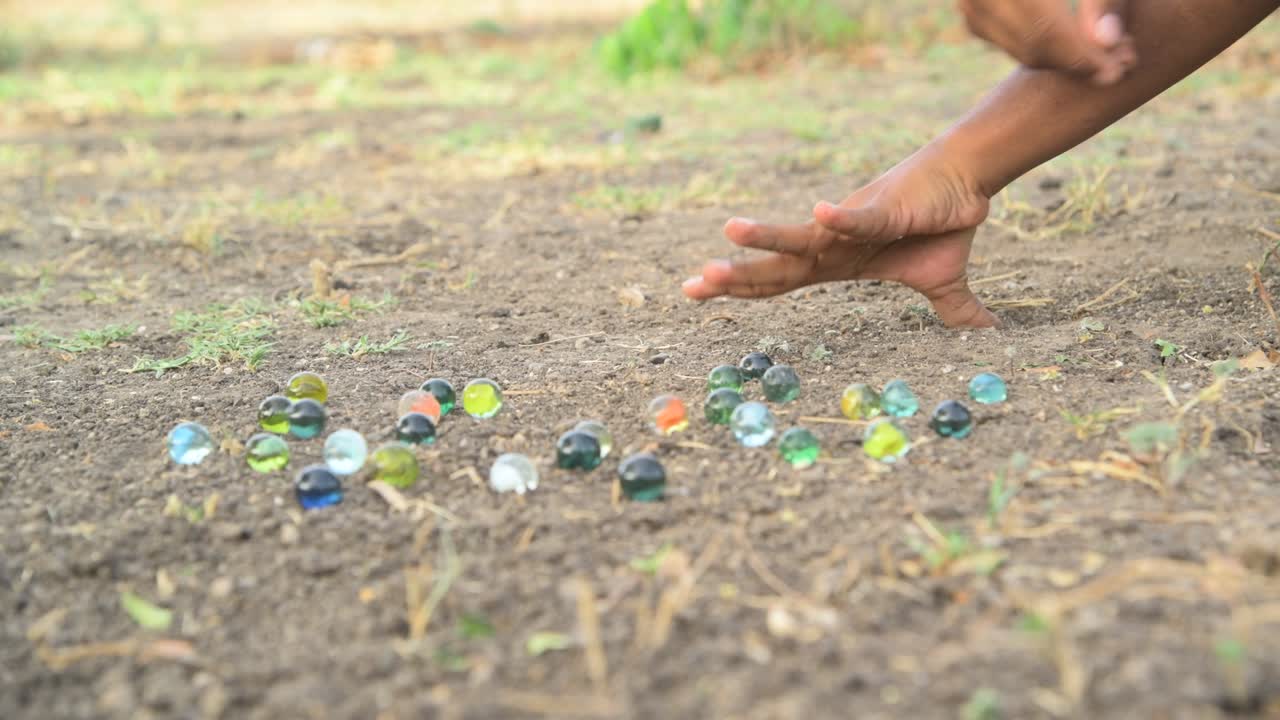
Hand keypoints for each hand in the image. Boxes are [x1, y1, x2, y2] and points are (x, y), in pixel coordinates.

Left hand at [682, 141, 1001, 327]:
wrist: (967, 183)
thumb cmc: (942, 226)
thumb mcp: (942, 284)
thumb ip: (950, 313)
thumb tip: (983, 336)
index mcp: (836, 264)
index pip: (777, 282)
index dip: (738, 289)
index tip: (695, 296)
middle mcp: (832, 245)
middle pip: (776, 268)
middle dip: (733, 278)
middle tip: (690, 288)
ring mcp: (852, 226)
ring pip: (804, 237)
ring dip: (768, 237)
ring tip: (730, 233)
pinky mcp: (884, 208)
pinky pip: (859, 216)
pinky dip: (841, 215)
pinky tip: (818, 212)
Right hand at [958, 0, 1137, 84]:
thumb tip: (1105, 43)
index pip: (1047, 30)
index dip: (1086, 54)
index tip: (1123, 65)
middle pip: (1033, 46)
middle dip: (1079, 60)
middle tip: (1122, 61)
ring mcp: (969, 3)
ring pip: (1021, 50)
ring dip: (1066, 58)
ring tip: (1108, 50)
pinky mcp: (972, 10)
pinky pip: (1010, 42)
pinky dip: (1045, 46)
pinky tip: (1078, 38)